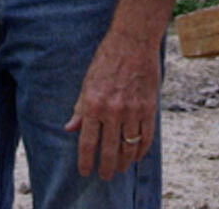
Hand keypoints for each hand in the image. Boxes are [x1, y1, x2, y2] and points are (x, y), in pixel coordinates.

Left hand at [63, 35, 159, 179]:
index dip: (86, 161)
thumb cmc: (107, 59)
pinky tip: (137, 155)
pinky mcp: (149, 108)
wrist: (133, 42)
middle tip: (105, 176)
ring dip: (125, 162)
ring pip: (129, 147)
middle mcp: (112, 111)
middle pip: (109, 150)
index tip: (86, 172)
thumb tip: (70, 128)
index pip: (88, 142)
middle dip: (106, 167)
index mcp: (93, 104)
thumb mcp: (87, 82)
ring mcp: (132, 111)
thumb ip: (80, 108)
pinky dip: (141, 150)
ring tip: (121, 168)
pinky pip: (146, 137)